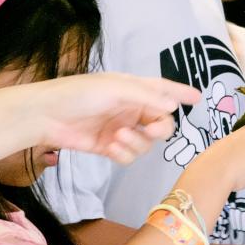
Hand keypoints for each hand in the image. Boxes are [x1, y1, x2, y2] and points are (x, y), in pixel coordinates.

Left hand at [25, 73, 199, 162]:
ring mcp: (121, 128)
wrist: (46, 116)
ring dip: (137, 142)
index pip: (163, 89)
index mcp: (133, 88)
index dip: (181, 93)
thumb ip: (146, 96)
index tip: (198, 97)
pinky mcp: (109, 147)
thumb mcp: (115, 89)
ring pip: (146, 143)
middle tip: (151, 129)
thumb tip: (174, 105)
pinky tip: (110, 148)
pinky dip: (124, 154)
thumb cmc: (78, 94)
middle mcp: (130, 108)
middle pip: (161, 122)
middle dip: (160, 128)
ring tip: (117, 137)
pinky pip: (129, 156)